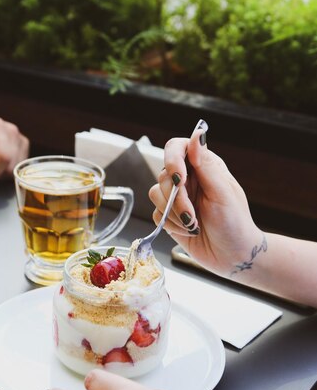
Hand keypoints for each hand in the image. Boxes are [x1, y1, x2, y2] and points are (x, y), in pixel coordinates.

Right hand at [149, 126, 262, 276]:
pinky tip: (188, 230)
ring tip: (193, 224)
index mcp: (204, 166)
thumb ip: (206, 163)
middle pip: (164, 175)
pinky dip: (170, 224)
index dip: (172, 159)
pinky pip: (156, 213)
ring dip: (173, 213)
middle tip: (193, 214)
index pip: (177, 147)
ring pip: (155, 194)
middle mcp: (189, 179)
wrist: (232, 256)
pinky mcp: (169, 216)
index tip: (179, 178)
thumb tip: (198, 133)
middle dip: (176, 198)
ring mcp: (178, 198)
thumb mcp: (222, 192)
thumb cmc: (234, 223)